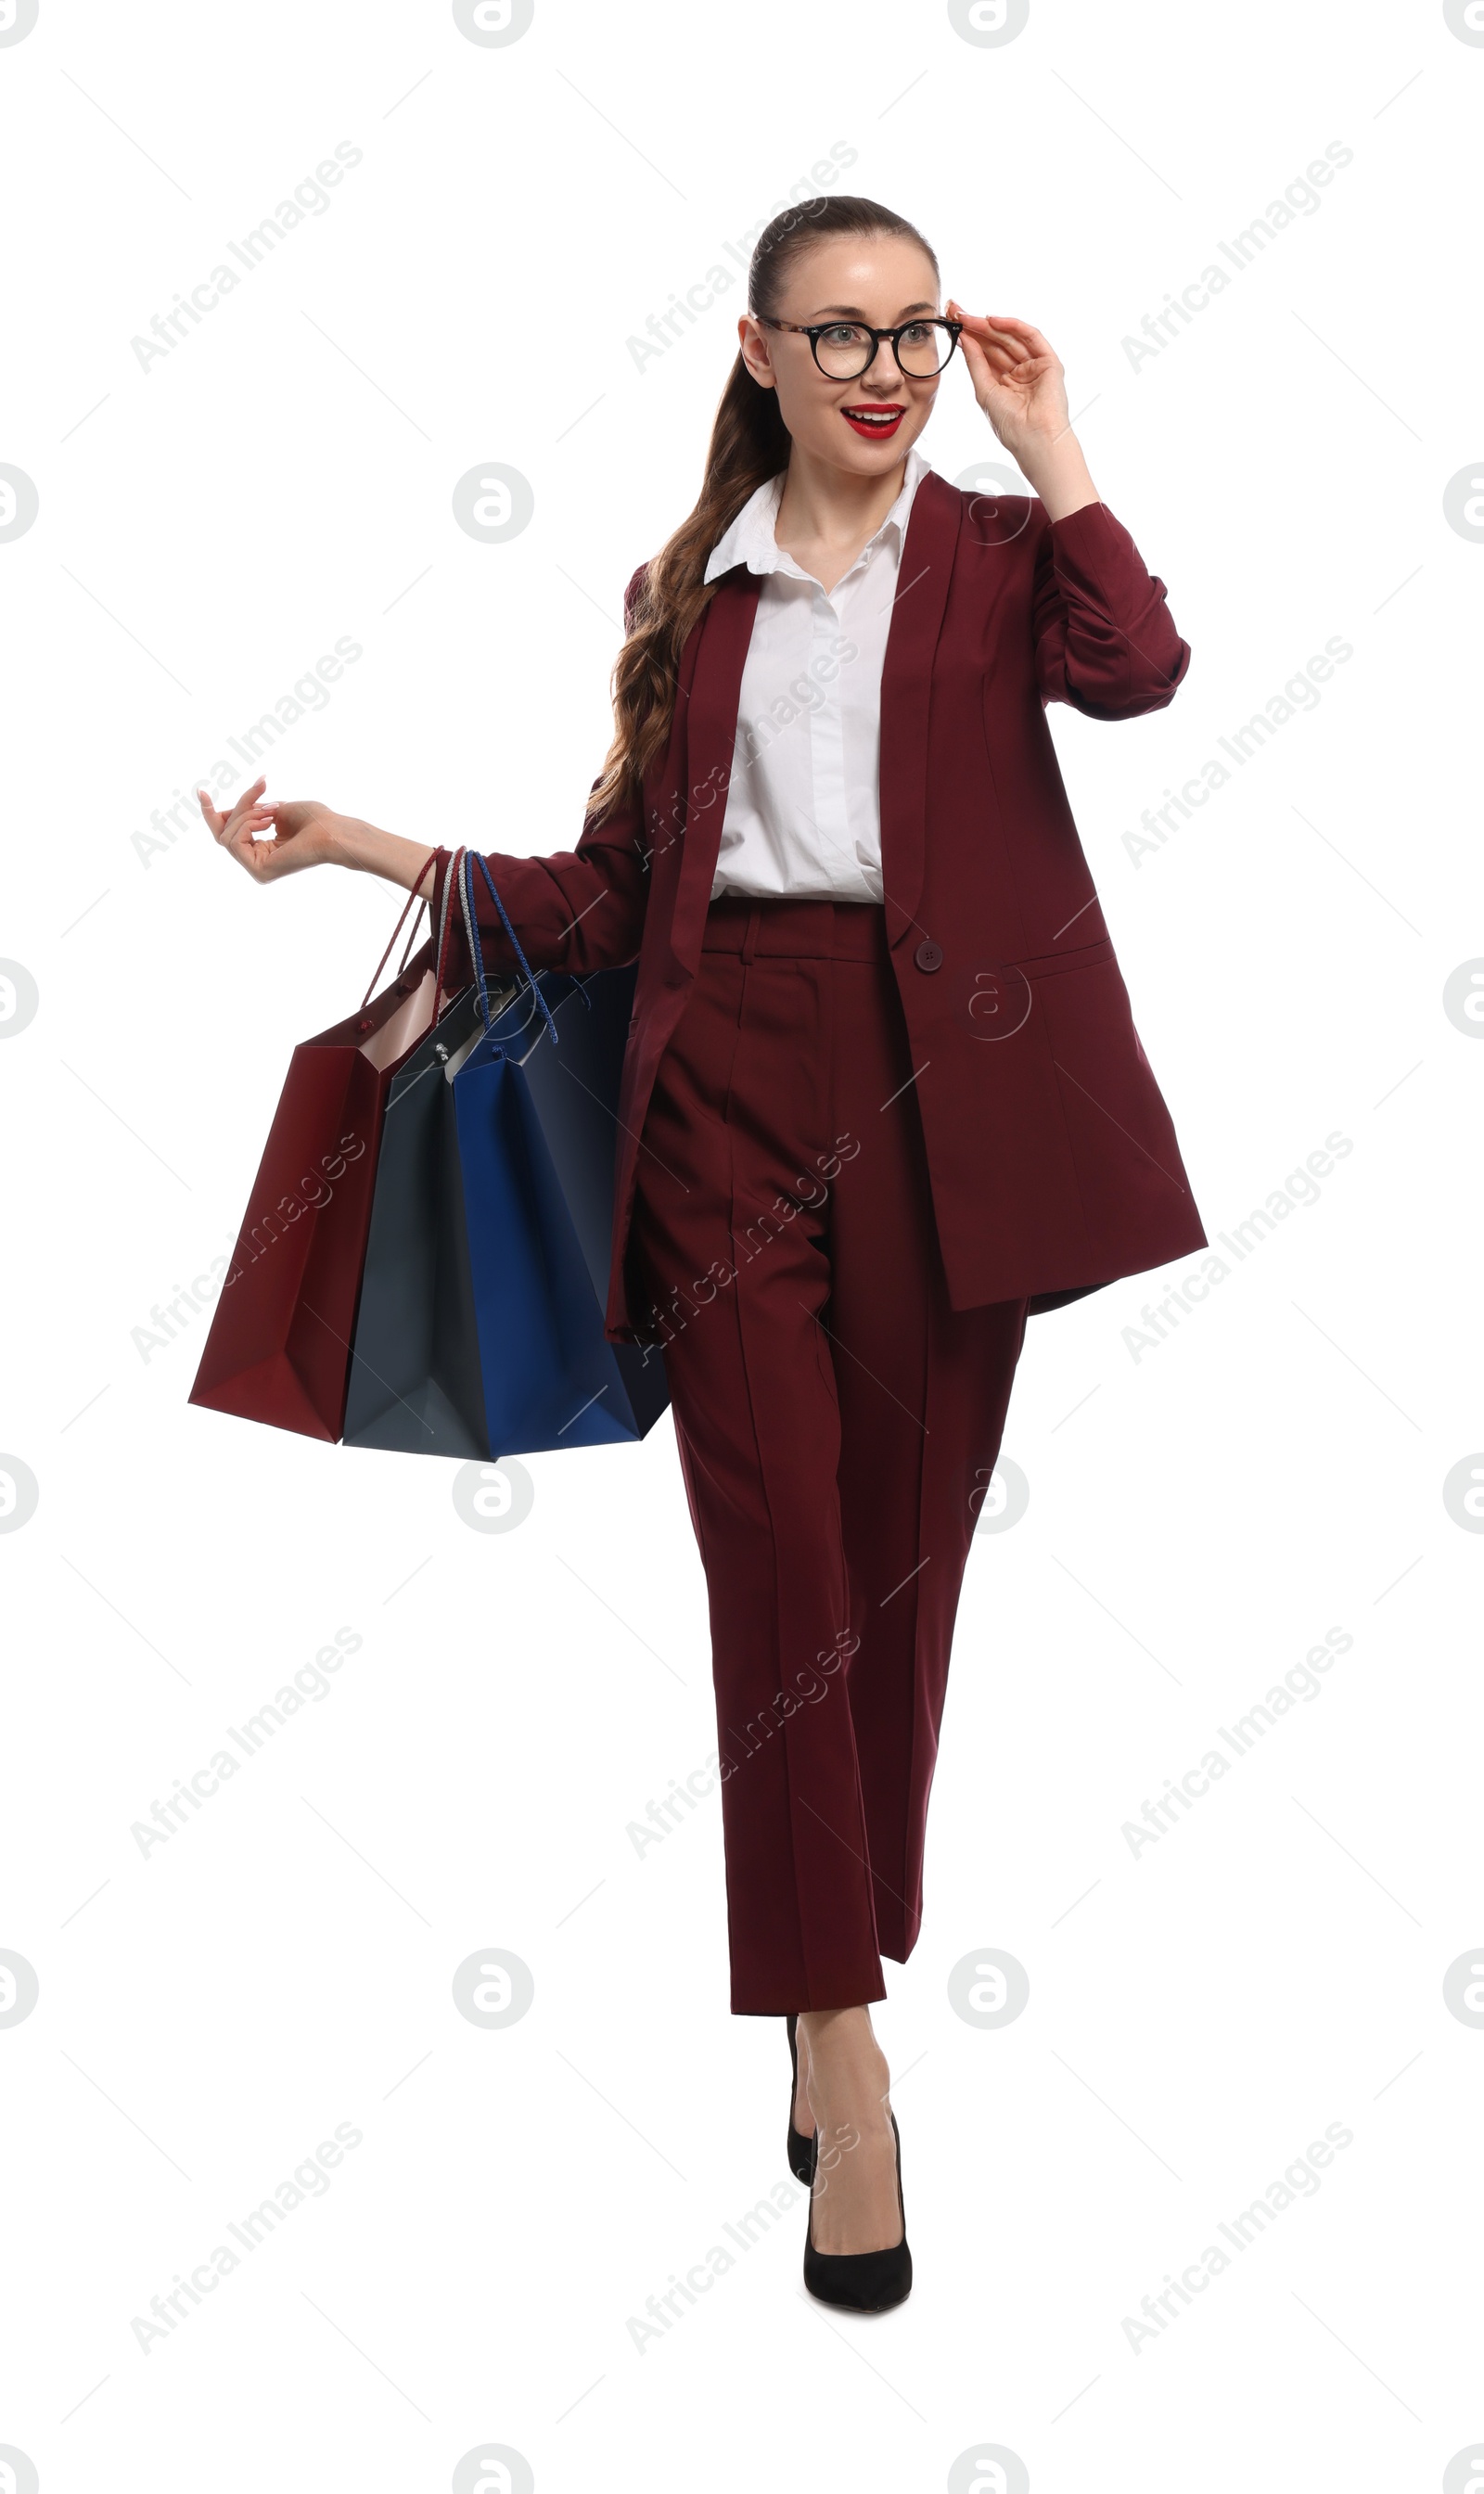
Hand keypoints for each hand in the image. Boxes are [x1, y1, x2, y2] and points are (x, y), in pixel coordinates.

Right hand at [198, 778, 352, 880]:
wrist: (331, 831)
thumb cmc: (313, 820)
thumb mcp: (272, 808)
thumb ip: (248, 811)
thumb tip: (220, 812)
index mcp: (262, 851)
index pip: (228, 833)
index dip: (212, 814)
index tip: (201, 792)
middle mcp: (257, 863)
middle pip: (223, 833)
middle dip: (237, 807)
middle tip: (259, 788)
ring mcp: (257, 870)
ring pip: (227, 835)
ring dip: (247, 812)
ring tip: (273, 809)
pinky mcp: (258, 871)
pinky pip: (234, 841)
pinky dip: (247, 823)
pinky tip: (268, 820)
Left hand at [946, 306, 1072, 462]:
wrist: (1034, 440)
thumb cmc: (1010, 425)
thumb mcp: (984, 390)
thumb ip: (975, 362)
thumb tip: (964, 337)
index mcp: (1003, 382)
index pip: (984, 353)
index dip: (968, 336)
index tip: (950, 320)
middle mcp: (1019, 372)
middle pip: (995, 342)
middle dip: (975, 326)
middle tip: (955, 311)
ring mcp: (1034, 366)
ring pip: (1010, 338)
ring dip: (989, 325)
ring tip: (968, 317)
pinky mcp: (1049, 362)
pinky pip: (1031, 337)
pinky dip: (1013, 326)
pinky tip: (993, 320)